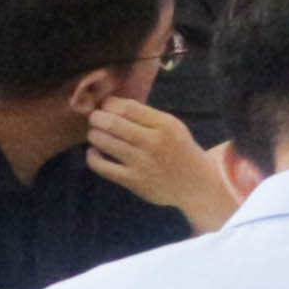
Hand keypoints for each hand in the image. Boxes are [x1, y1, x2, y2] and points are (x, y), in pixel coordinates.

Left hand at [85, 98, 235, 224]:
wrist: (196, 184)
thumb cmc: (178, 149)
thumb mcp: (173, 127)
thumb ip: (146, 115)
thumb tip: (110, 104)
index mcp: (165, 125)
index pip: (127, 107)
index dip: (110, 104)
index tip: (106, 106)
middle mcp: (154, 143)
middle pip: (111, 123)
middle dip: (96, 118)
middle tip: (95, 118)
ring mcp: (142, 163)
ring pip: (103, 142)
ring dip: (93, 135)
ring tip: (95, 134)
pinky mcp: (133, 180)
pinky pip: (100, 165)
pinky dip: (92, 155)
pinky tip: (96, 152)